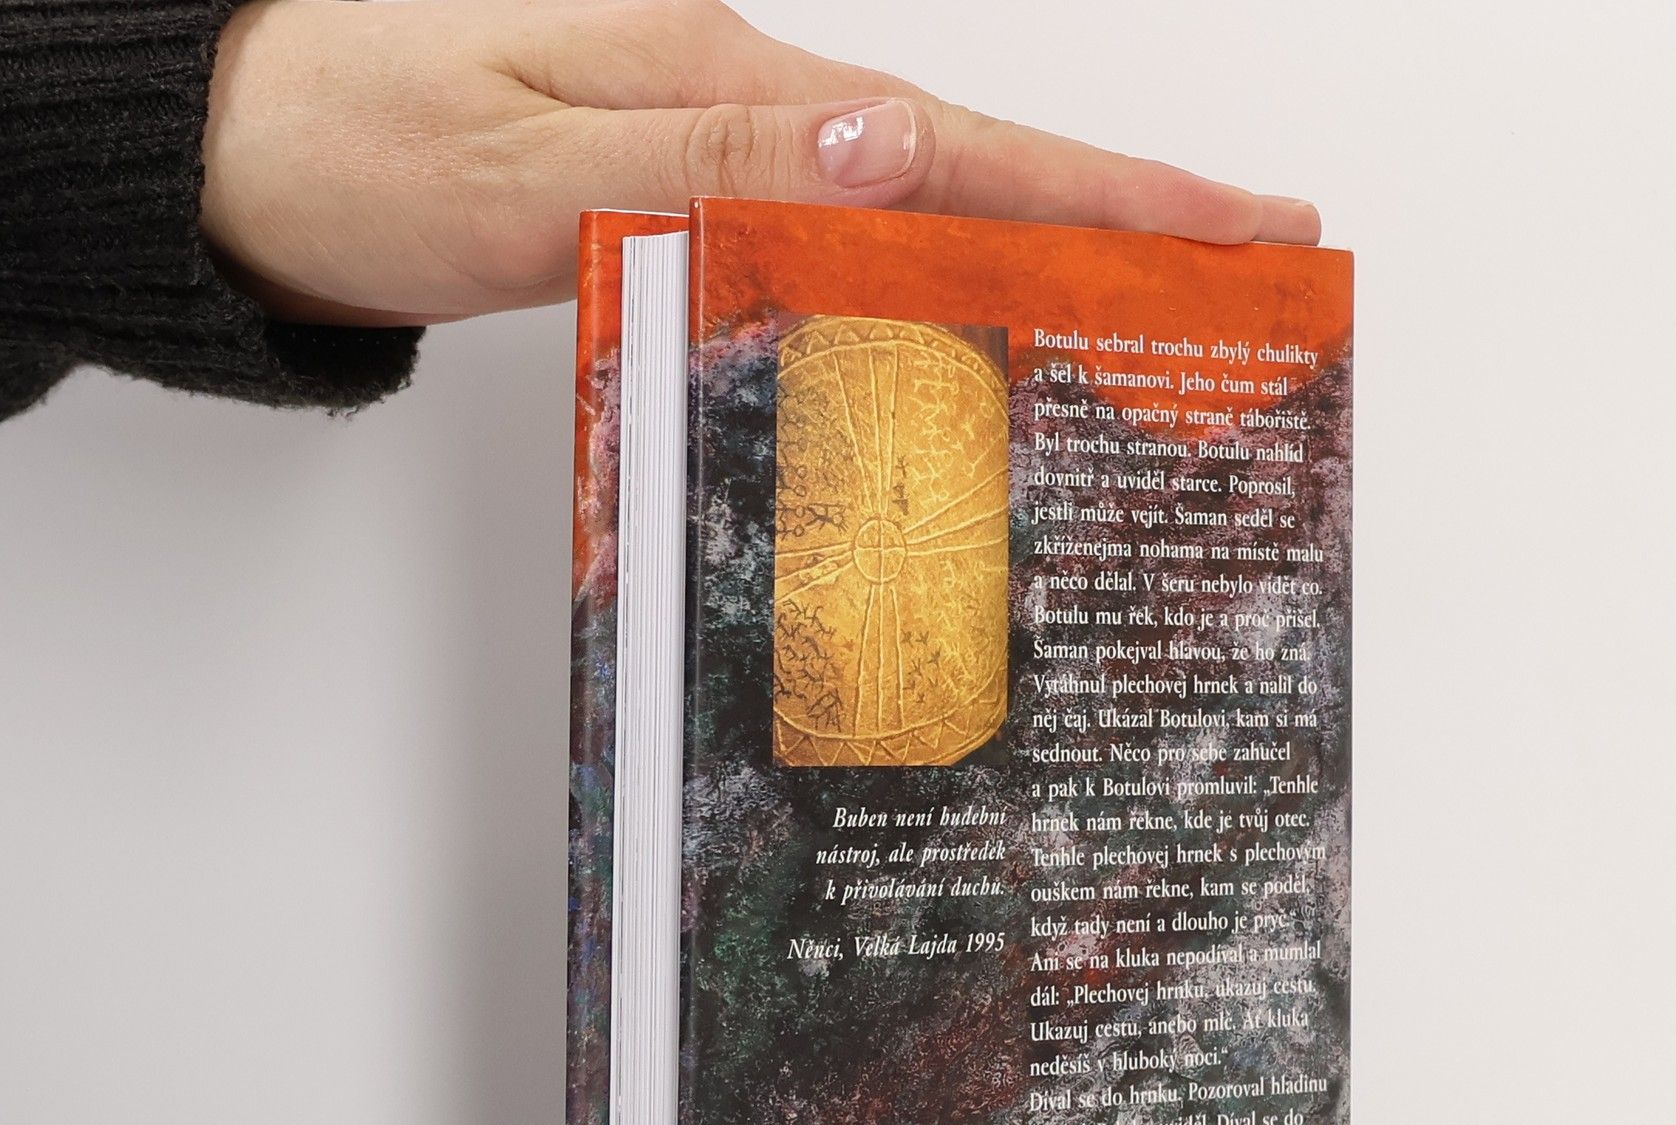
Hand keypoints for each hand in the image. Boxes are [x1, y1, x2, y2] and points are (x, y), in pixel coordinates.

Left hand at [201, 0, 1320, 327]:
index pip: (959, 143)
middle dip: (1116, 210)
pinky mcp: (680, 180)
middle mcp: (735, 96)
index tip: (1239, 218)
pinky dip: (925, 263)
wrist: (233, 144)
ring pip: (914, 196)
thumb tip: (893, 150)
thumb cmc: (348, 142)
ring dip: (1035, 239)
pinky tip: (965, 298)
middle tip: (1245, 259)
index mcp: (724, 78)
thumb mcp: (528, 159)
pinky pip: (838, 227)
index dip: (1109, 188)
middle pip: (968, 161)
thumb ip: (710, 160)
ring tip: (1146, 293)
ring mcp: (713, 134)